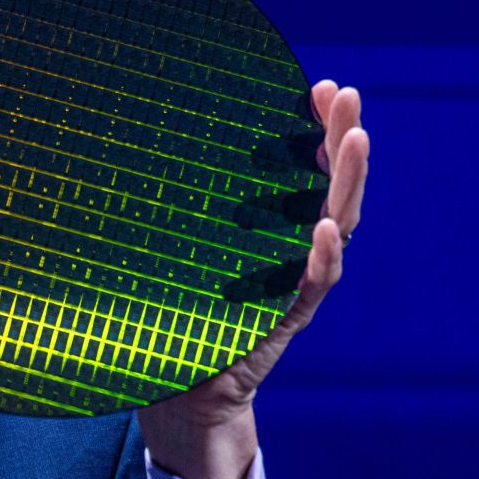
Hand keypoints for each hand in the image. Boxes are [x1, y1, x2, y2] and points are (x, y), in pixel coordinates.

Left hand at [137, 80, 368, 478]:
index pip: (302, 171)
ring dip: (346, 183)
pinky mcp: (284, 322)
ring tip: (354, 139)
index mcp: (269, 231)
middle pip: (328, 187)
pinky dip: (322, 258)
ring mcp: (293, 286)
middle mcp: (290, 253)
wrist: (182, 392)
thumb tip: (125, 152)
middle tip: (347, 95)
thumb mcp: (176, 256)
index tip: (319, 86)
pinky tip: (327, 229)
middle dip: (341, 138)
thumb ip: (174, 216)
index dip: (314, 130)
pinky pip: (311, 286)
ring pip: (334, 227)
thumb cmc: (176, 317)